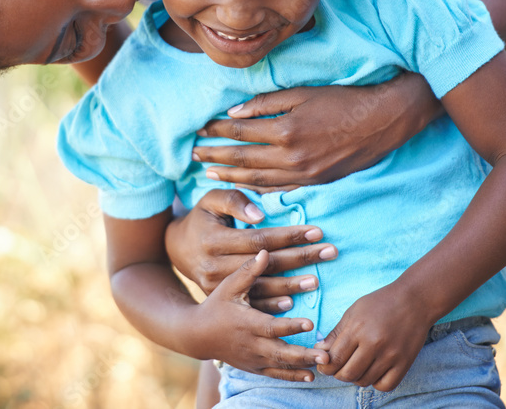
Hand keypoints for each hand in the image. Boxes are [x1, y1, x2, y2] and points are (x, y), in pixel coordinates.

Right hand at [165, 189, 335, 310]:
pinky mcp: (220, 298)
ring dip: (290, 285)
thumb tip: (259, 215)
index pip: (259, 239)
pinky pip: (248, 304)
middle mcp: (213, 265)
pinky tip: (291, 303)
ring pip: (258, 287)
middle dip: (300, 257)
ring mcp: (215, 286)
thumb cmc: (202, 218)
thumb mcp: (211, 200)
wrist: (176, 249)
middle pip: (264, 264)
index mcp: (214, 239)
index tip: (316, 231)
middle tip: (329, 252)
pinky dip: (270, 305)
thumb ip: (234, 200)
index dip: (288, 235)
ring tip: (316, 281)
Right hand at [187, 250, 329, 381]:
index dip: (290, 326)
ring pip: (280, 365)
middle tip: (325, 354)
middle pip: (280, 352)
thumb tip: (265, 251)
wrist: (198, 334)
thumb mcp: (228, 286)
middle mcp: (251, 344)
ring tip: (324, 365)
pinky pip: (275, 374)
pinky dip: (292, 376)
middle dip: (303, 354)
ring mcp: (252, 358)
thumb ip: (248, 271)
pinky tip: (310, 376)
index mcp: (246, 323)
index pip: (271, 326)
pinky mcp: (253, 367)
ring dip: (302, 366)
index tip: (310, 323)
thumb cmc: (216, 305)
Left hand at [194, 76, 439, 188]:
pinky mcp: (314, 182)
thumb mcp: (303, 93)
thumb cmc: (343, 100)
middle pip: (242, 159)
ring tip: (208, 172)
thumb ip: (266, 103)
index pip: (240, 132)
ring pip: (256, 179)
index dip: (217, 131)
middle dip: (215, 156)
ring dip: (230, 176)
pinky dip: (256, 188)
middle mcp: (291, 157)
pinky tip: (242, 185)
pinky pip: (278, 189)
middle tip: (193, 155)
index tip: (200, 129)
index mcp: (286, 130)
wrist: (384, 121)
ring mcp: (303, 174)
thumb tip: (234, 113)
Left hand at [316, 284, 432, 391]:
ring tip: (356, 366)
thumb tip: (320, 351)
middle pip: (347, 373)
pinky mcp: (404, 362)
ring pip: (364, 381)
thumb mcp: (353, 312)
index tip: (324, 366)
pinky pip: (385, 385)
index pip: (334, 359)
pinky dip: (376, 383)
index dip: (325, 367)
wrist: (414, 300)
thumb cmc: (380, 303)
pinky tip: (373, 372)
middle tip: (339, 368)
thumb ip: (336, 333)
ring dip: (356, 378)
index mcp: (357, 329)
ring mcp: (391, 355)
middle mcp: (374, 344)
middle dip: (338, 374)